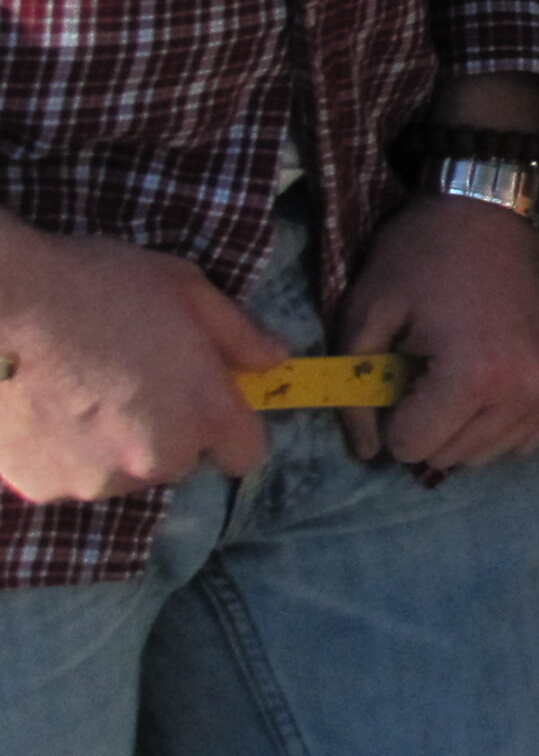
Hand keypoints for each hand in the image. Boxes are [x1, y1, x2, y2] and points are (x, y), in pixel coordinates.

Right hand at [0, 214, 285, 500]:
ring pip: (122, 471)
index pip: (246, 454)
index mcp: (205, 414)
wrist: (0, 307)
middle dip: (166, 429)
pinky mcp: (44, 488)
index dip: (231, 428)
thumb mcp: (187, 289)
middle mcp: (158, 460)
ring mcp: (98, 479)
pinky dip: (63, 452)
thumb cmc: (98, 287)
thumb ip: (239, 333)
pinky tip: (46, 407)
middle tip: (131, 379)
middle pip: (179, 460)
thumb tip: (274, 359)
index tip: (206, 401)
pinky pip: (69, 475)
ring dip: (112, 444)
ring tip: (81, 390)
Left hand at [332, 189, 538, 472]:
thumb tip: (364, 451)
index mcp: (473, 375)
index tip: (395, 378)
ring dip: (460, 429)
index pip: (411, 446)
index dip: (389, 418)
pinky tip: (486, 388)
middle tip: (420, 376)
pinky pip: (528, 438)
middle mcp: (523, 391)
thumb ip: (354, 388)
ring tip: (453, 378)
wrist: (494, 209)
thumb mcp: (368, 312)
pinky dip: (500, 426)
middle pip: (450, 456)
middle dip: (424, 426)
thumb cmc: (423, 256)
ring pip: (488, 454)